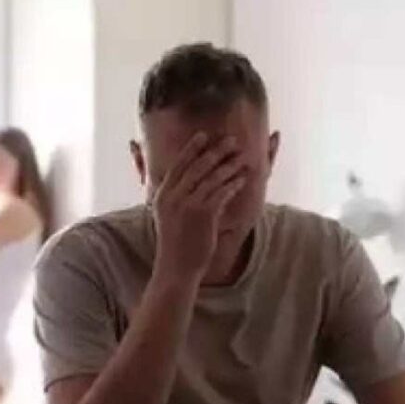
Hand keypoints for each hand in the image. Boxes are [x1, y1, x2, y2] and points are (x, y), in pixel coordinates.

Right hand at [151, 132, 247, 282]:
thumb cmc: (175, 245)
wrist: (176, 268)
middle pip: (198, 166)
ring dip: (229, 166)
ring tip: (241, 158)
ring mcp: (189, 205)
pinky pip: (222, 193)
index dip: (192, 148)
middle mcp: (174, 197)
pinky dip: (233, 185)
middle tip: (231, 141)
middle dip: (216, 151)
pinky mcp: (204, 215)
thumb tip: (189, 183)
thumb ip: (175, 198)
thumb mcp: (167, 217)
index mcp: (163, 195)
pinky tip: (241, 180)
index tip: (204, 135)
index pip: (178, 165)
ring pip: (213, 178)